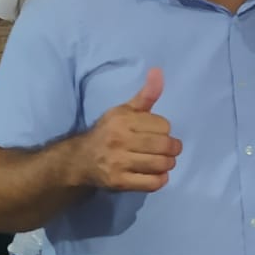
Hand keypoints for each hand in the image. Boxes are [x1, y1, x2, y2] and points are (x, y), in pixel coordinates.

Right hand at [78, 68, 180, 191]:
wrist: (81, 159)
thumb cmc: (108, 132)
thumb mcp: (125, 110)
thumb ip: (146, 95)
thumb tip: (158, 71)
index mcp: (122, 120)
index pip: (163, 126)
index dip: (165, 130)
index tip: (159, 133)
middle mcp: (119, 140)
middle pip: (163, 145)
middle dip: (172, 148)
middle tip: (170, 150)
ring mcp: (118, 163)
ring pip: (160, 164)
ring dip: (168, 164)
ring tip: (165, 161)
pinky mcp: (119, 182)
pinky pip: (152, 183)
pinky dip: (160, 179)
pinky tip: (157, 174)